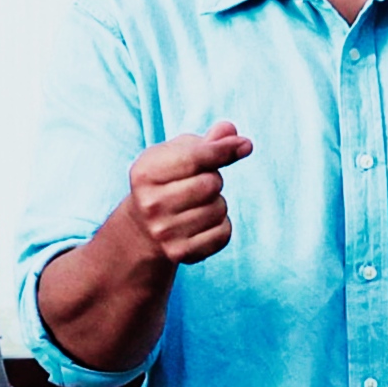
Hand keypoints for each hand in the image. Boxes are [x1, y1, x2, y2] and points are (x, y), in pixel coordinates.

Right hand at [124, 122, 253, 266]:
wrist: (142, 229)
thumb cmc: (166, 182)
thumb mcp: (176, 156)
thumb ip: (206, 142)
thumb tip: (232, 132)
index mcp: (145, 173)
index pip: (196, 157)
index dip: (225, 149)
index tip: (245, 145)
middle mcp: (150, 204)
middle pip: (211, 183)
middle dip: (213, 180)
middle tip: (197, 185)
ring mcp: (163, 231)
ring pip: (220, 208)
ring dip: (217, 204)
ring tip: (197, 206)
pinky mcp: (179, 253)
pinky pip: (223, 233)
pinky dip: (221, 226)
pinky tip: (202, 224)